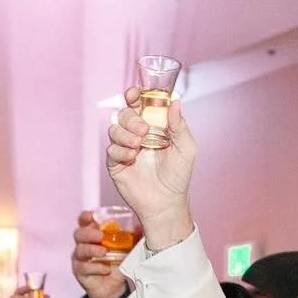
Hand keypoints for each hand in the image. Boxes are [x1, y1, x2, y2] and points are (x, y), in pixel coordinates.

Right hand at [72, 211, 127, 297]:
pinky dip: (96, 267)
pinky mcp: (80, 272)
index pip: (84, 221)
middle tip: (101, 236)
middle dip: (89, 233)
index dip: (86, 217)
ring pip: (80, 250)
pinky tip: (105, 269)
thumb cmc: (118, 265)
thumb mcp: (128, 249)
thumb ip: (133, 237)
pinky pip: (84, 267)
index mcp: (93, 235)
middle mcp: (84, 244)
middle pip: (79, 234)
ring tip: (104, 252)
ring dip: (92, 249)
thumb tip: (141, 226)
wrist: (115, 288)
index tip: (92, 216)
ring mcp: (80, 259)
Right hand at [106, 88, 195, 249]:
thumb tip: (174, 99)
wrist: (165, 203)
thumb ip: (179, 124)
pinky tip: (132, 158)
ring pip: (114, 128)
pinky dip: (120, 150)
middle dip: (131, 117)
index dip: (135, 95)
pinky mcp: (115, 163)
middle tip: (144, 130)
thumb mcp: (186, 147)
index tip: (134, 94)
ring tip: (138, 146)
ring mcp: (125, 148)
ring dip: (125, 133)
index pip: (140, 104)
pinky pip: (110, 149)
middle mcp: (137, 134)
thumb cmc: (178, 176)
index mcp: (154, 126)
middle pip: (124, 113)